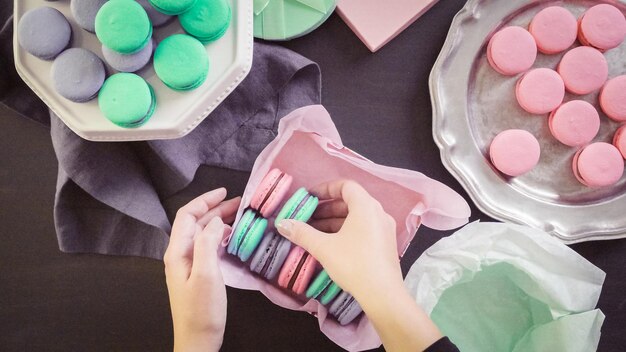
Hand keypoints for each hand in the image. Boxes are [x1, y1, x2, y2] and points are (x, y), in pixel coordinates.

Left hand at [164, 188, 240, 351]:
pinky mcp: (197, 274)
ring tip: (239, 215)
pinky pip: (208, 246)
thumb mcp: (206, 274)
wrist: (198, 341)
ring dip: (219, 221)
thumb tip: (215, 221)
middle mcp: (180, 255)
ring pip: (203, 233)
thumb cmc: (202, 311)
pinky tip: (233, 237)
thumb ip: (208, 243)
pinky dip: (220, 236)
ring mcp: (188, 265)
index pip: (187, 215)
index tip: (225, 192)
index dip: (205, 200)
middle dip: (215, 208)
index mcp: (178, 252)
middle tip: (239, 202)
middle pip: (196, 222)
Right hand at [276, 180, 441, 350]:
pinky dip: (346, 231)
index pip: (346, 186)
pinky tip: (330, 244)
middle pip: (350, 202)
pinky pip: (363, 229)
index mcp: (366, 206)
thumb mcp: (324, 247)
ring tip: (313, 232)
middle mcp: (378, 213)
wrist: (382, 294)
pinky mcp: (385, 244)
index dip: (325, 189)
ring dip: (334, 221)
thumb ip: (302, 233)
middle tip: (307, 217)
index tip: (309, 197)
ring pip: (356, 217)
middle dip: (326, 208)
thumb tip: (281, 223)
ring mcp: (384, 229)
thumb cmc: (353, 263)